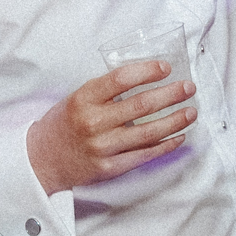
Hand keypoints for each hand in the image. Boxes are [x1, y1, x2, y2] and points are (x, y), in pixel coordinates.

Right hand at [27, 61, 198, 194]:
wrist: (43, 159)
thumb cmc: (66, 123)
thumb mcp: (78, 97)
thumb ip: (107, 89)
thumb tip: (148, 75)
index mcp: (84, 98)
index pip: (120, 79)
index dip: (147, 71)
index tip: (166, 67)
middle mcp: (93, 122)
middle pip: (141, 105)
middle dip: (171, 94)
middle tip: (188, 87)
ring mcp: (103, 147)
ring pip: (148, 132)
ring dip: (175, 120)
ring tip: (191, 111)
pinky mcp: (110, 167)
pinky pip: (145, 155)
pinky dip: (166, 145)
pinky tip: (179, 135)